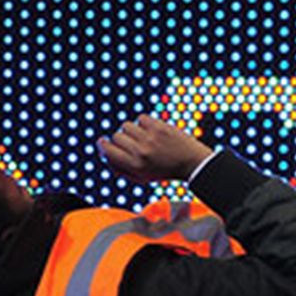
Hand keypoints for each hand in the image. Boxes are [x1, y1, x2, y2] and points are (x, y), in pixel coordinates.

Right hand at [98, 115, 213, 182]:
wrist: (192, 163)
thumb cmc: (165, 171)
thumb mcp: (142, 177)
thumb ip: (121, 168)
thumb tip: (104, 154)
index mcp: (135, 166)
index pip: (108, 151)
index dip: (103, 145)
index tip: (103, 142)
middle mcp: (141, 152)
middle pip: (116, 137)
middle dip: (121, 140)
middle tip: (132, 143)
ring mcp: (150, 138)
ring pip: (127, 125)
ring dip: (132, 130)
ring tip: (143, 136)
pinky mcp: (159, 127)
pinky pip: (141, 118)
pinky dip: (144, 123)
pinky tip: (151, 130)